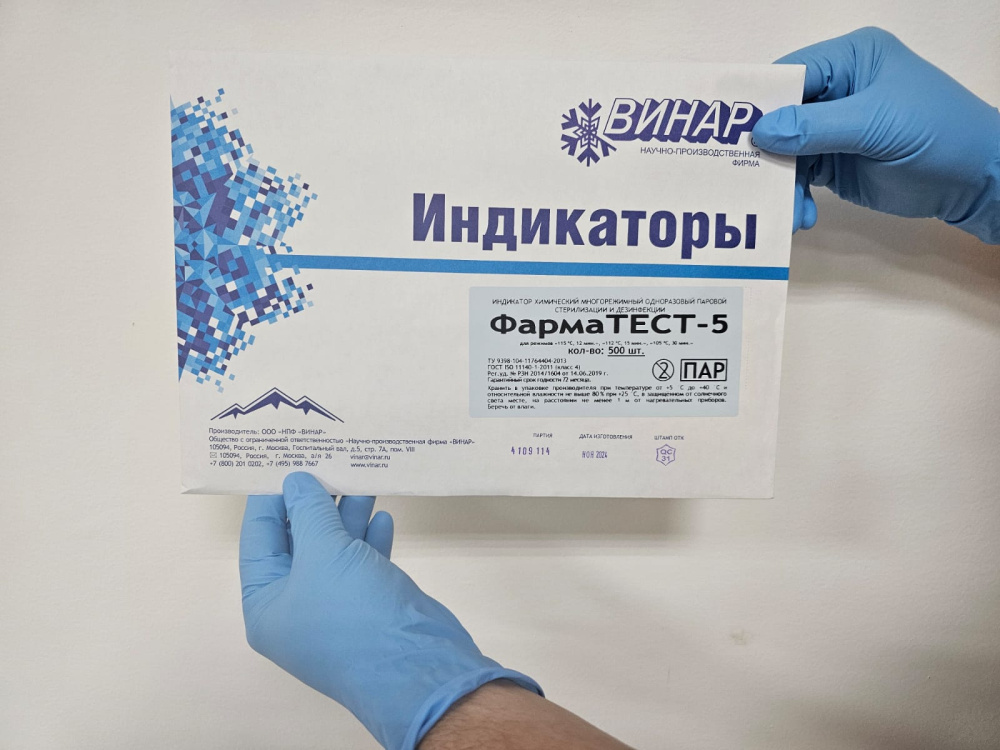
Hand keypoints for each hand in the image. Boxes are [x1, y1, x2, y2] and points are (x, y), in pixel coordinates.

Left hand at [239, 472, 540, 749]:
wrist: (418, 666)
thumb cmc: (354, 612)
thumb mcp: (324, 552)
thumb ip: (308, 511)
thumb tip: (295, 481)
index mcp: (266, 604)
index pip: (259, 539)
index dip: (270, 499)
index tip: (285, 461)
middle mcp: (295, 608)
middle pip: (297, 542)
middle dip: (314, 503)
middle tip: (326, 462)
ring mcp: (334, 609)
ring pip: (333, 550)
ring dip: (346, 516)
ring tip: (360, 479)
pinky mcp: (369, 607)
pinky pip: (362, 565)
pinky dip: (370, 539)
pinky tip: (382, 516)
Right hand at [752, 27, 999, 241]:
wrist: (974, 181)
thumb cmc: (936, 134)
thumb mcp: (874, 124)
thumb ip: (815, 127)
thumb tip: (760, 132)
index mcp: (850, 61)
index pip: (790, 75)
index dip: (759, 102)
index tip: (728, 133)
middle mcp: (837, 90)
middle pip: (780, 115)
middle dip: (764, 149)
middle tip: (741, 177)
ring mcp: (833, 128)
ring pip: (785, 152)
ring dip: (779, 183)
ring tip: (785, 209)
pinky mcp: (834, 162)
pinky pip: (798, 177)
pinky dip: (794, 196)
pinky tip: (802, 215)